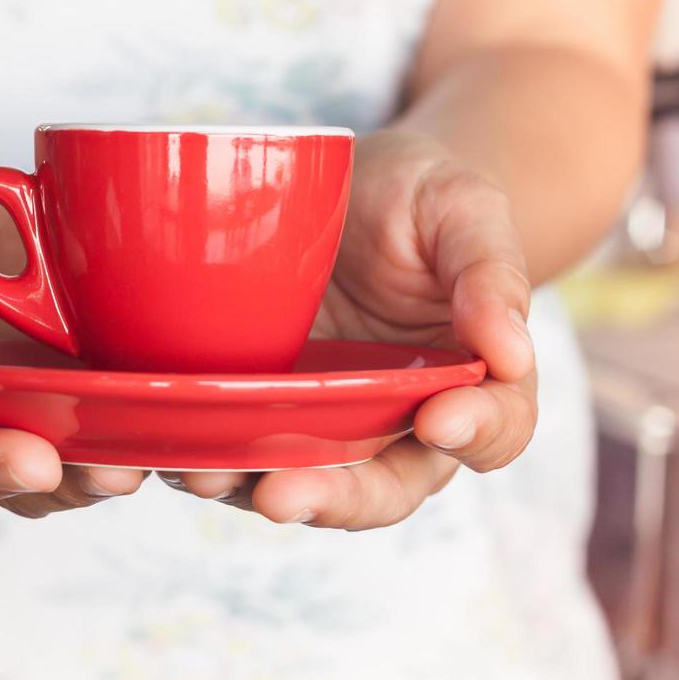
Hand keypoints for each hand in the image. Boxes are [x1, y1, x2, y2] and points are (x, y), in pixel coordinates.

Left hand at [166, 129, 536, 529]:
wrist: (343, 180)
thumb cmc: (419, 195)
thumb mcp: (464, 206)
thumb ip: (491, 270)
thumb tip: (511, 354)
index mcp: (472, 379)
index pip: (491, 428)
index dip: (474, 433)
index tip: (440, 416)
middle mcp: (400, 421)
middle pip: (385, 488)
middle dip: (338, 500)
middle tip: (287, 494)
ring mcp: (324, 422)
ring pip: (300, 483)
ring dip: (253, 489)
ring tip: (207, 474)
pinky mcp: (257, 408)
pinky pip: (234, 448)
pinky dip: (201, 458)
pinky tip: (166, 445)